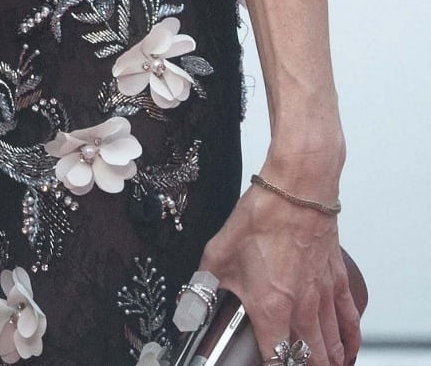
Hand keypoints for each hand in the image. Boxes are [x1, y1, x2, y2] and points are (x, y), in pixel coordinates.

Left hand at [199, 182, 361, 365]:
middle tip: (294, 365)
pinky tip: (345, 352)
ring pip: (332, 347)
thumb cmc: (262, 216)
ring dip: (326, 361)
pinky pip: (350, 322)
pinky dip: (350, 343)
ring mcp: (323, 297)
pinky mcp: (337, 282)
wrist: (296, 189)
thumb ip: (203, 286)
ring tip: (318, 365)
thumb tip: (187, 307)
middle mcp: (301, 309)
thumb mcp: (219, 253)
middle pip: (311, 360)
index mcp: (270, 307)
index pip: (277, 360)